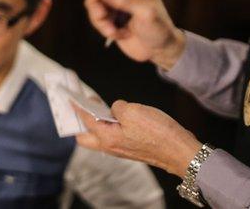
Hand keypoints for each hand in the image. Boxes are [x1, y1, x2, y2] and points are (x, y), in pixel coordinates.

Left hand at [74, 101, 202, 177]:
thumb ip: (118, 107)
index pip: (85, 120)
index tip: (71, 97)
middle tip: (83, 105)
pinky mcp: (130, 148)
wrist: (178, 150)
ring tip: (99, 107)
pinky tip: (116, 116)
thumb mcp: (134, 111)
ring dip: (96, 124)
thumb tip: (115, 109)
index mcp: (107, 137)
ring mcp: (120, 149)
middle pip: (85, 137)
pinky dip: (109, 127)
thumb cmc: (158, 133)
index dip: (77, 106)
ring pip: (99, 138)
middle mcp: (110, 147)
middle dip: (80, 122)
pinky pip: (112, 138)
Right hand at [84, 0, 185, 68]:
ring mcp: (117, 6)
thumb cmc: (160, 30)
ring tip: (112, 32)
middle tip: (100, 16)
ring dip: (99, 19)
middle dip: (95, 2)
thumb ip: (125, 0)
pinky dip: (103, 28)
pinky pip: (97, 19)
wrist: (161, 51)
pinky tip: (118, 35)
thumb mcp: (146, 13)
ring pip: (94, 5)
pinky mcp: (112, 19)